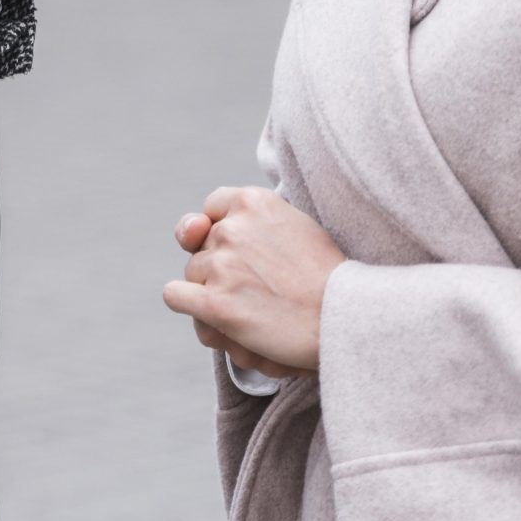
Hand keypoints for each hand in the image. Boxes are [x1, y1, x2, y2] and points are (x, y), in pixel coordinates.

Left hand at [162, 186, 347, 375]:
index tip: (241, 250)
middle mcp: (232, 228)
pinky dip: (188, 306)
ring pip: (190, 275)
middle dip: (219, 267)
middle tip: (254, 288)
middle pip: (201, 247)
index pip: (212, 208)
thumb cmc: (327, 277)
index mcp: (253, 202)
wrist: (345, 318)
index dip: (222, 231)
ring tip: (247, 309)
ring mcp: (222, 265)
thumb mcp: (296, 226)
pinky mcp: (215, 303)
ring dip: (209, 293)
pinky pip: (175, 296)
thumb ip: (251, 221)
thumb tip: (195, 226)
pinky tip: (212, 316)